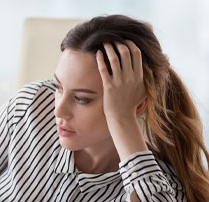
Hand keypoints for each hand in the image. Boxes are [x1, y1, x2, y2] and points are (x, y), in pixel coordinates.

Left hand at [95, 40, 148, 160]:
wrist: (122, 117)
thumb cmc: (131, 104)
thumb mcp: (143, 90)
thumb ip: (145, 78)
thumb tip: (148, 67)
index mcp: (139, 76)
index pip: (136, 54)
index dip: (130, 44)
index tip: (124, 40)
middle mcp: (130, 77)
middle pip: (125, 53)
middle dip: (118, 43)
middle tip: (112, 39)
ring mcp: (119, 81)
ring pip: (114, 59)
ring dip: (109, 48)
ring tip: (104, 43)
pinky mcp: (109, 86)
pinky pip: (104, 69)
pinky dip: (100, 59)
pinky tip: (97, 53)